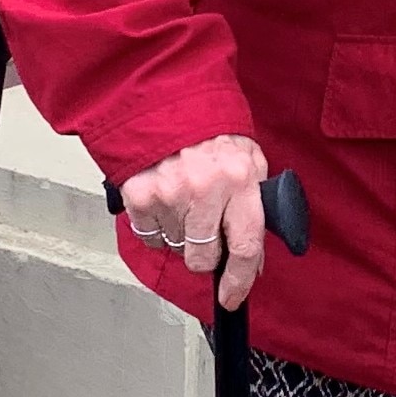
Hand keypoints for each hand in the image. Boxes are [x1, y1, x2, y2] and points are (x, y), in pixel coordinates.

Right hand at [119, 134, 268, 310]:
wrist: (165, 99)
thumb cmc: (209, 129)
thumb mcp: (248, 158)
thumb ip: (255, 205)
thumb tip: (254, 257)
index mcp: (240, 179)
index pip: (246, 246)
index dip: (240, 280)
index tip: (232, 296)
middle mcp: (205, 189)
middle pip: (204, 257)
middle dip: (206, 253)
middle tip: (205, 226)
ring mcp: (169, 193)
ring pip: (177, 248)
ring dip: (182, 235)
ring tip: (185, 201)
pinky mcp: (140, 196)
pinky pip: (151, 237)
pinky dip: (158, 227)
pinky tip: (165, 200)